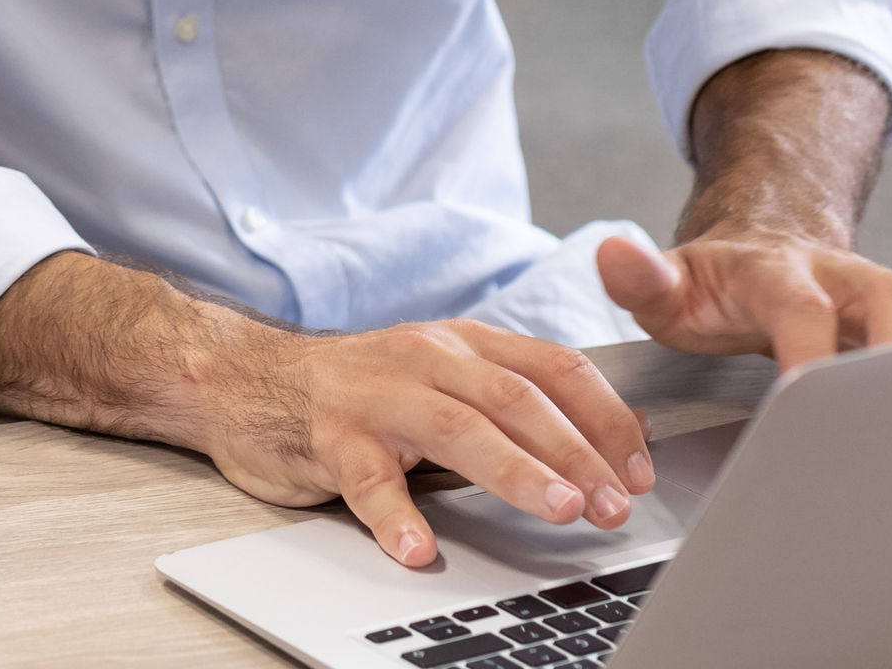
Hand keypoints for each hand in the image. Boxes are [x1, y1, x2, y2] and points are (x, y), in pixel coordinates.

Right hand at [194, 315, 656, 567]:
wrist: (250, 379)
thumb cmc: (361, 389)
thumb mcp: (445, 377)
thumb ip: (514, 398)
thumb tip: (608, 440)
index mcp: (464, 343)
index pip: (555, 366)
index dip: (606, 417)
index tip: (640, 468)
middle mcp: (426, 358)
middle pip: (516, 399)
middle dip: (576, 453)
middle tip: (613, 503)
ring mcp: (376, 395)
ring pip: (457, 429)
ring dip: (515, 471)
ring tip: (556, 508)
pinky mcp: (329, 436)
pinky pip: (368, 478)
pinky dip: (395, 515)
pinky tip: (416, 547)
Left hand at [598, 228, 891, 374]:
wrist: (764, 255)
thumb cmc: (716, 286)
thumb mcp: (670, 284)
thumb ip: (642, 280)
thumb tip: (613, 256)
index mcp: (782, 272)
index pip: (803, 309)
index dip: (809, 351)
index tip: (804, 397)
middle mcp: (849, 282)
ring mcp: (891, 307)